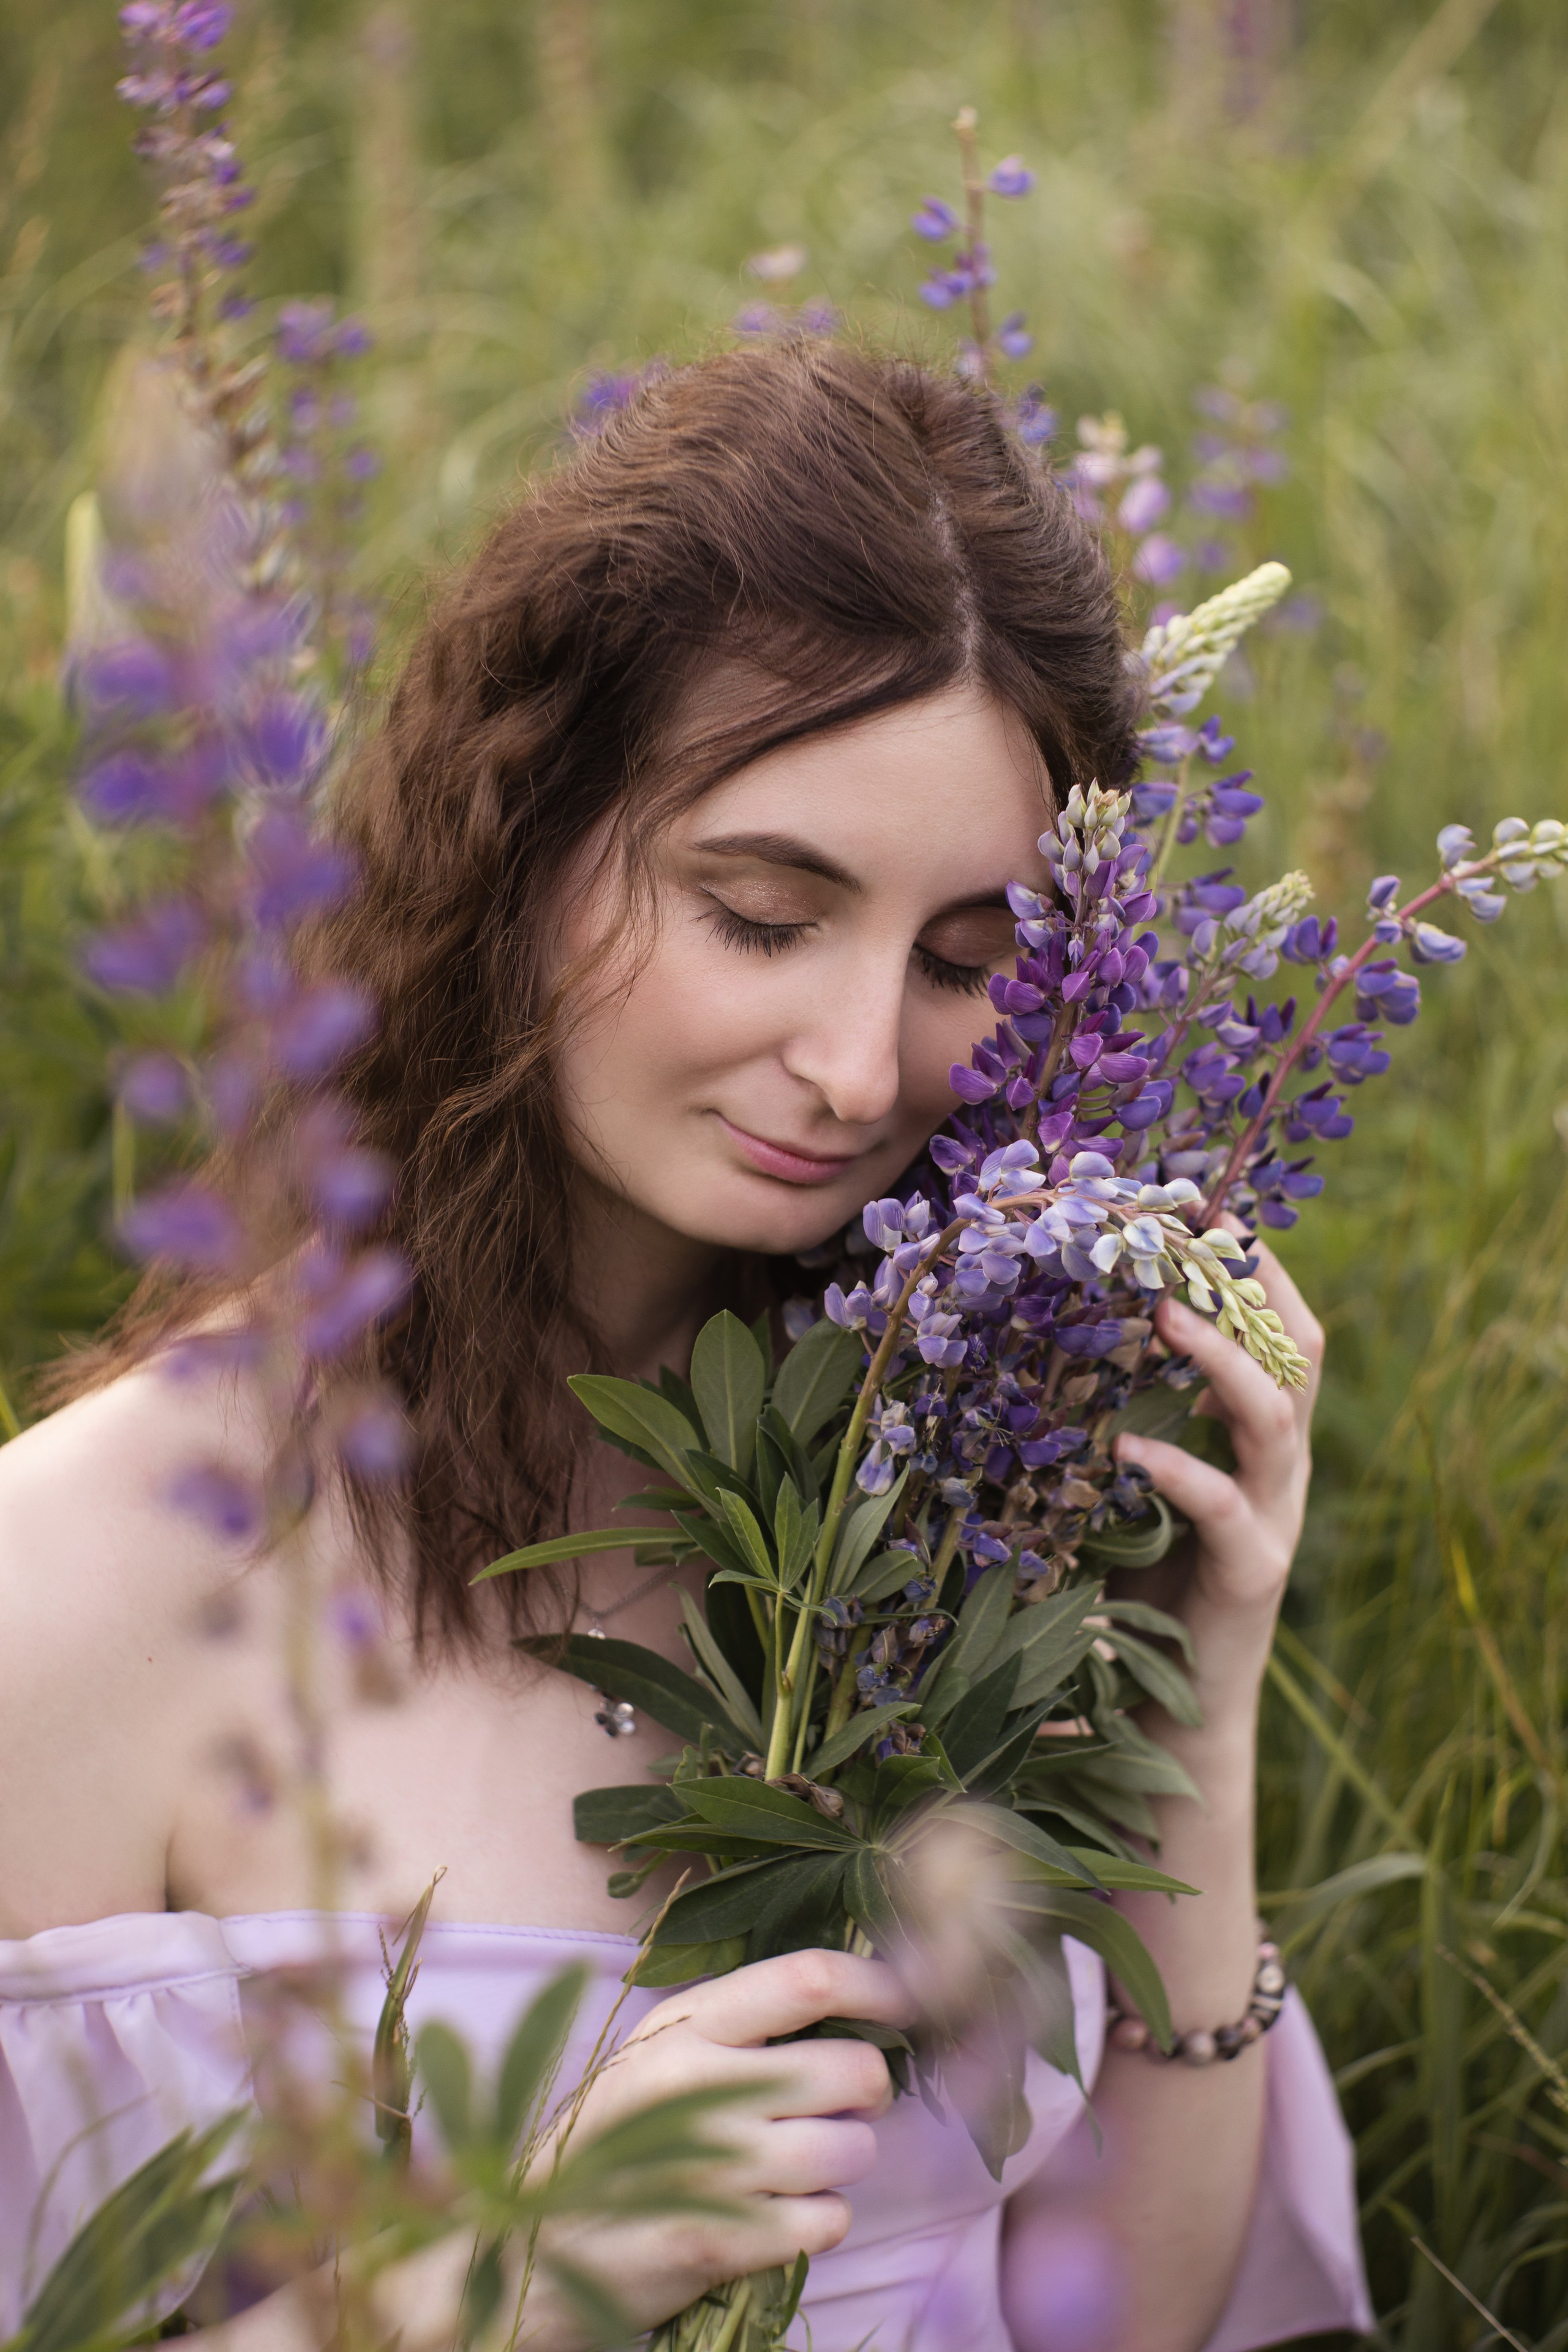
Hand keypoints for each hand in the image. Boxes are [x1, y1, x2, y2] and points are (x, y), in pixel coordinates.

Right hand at [519, 1949, 912, 2345]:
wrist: (536, 2245)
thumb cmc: (621, 2137)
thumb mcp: (662, 2052)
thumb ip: (741, 2024)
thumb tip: (852, 1998)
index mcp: (685, 2024)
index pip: (807, 1978)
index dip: (878, 1984)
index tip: (907, 2003)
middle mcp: (697, 2083)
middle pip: (850, 2068)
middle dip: (870, 2090)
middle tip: (849, 2103)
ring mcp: (708, 2165)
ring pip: (850, 2149)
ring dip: (848, 2159)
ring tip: (807, 2162)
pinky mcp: (718, 2239)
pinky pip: (828, 2218)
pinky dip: (823, 2218)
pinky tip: (785, 2212)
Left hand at [1113, 1237, 1323, 1724]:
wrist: (1176, 1703)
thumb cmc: (1143, 1578)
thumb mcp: (1137, 1476)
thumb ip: (1129, 1411)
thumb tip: (1069, 1325)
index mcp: (1259, 1434)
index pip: (1278, 1327)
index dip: (1252, 1265)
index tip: (1206, 1201)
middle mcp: (1280, 1465)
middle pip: (1298, 1352)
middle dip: (1253, 1287)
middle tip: (1192, 1235)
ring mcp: (1274, 1516)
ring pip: (1274, 1417)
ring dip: (1222, 1358)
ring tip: (1166, 1315)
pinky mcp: (1252, 1571)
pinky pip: (1224, 1506)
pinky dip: (1178, 1468)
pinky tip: (1128, 1449)